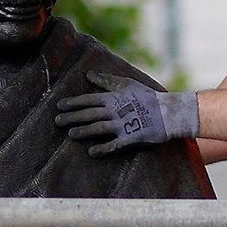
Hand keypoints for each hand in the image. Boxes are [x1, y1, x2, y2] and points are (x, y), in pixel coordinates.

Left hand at [55, 70, 198, 156]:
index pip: (89, 100)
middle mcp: (116, 111)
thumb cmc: (148, 97)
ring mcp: (123, 125)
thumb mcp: (128, 84)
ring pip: (99, 128)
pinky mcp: (131, 138)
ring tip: (70, 134)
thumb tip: (89, 74)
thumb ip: (108, 80)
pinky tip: (92, 152)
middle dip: (72, 117)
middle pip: (90, 114)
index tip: (59, 105)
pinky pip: (114, 144)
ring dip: (84, 131)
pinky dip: (103, 148)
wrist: (169, 113)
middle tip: (57, 121)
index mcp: (114, 98)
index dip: (73, 103)